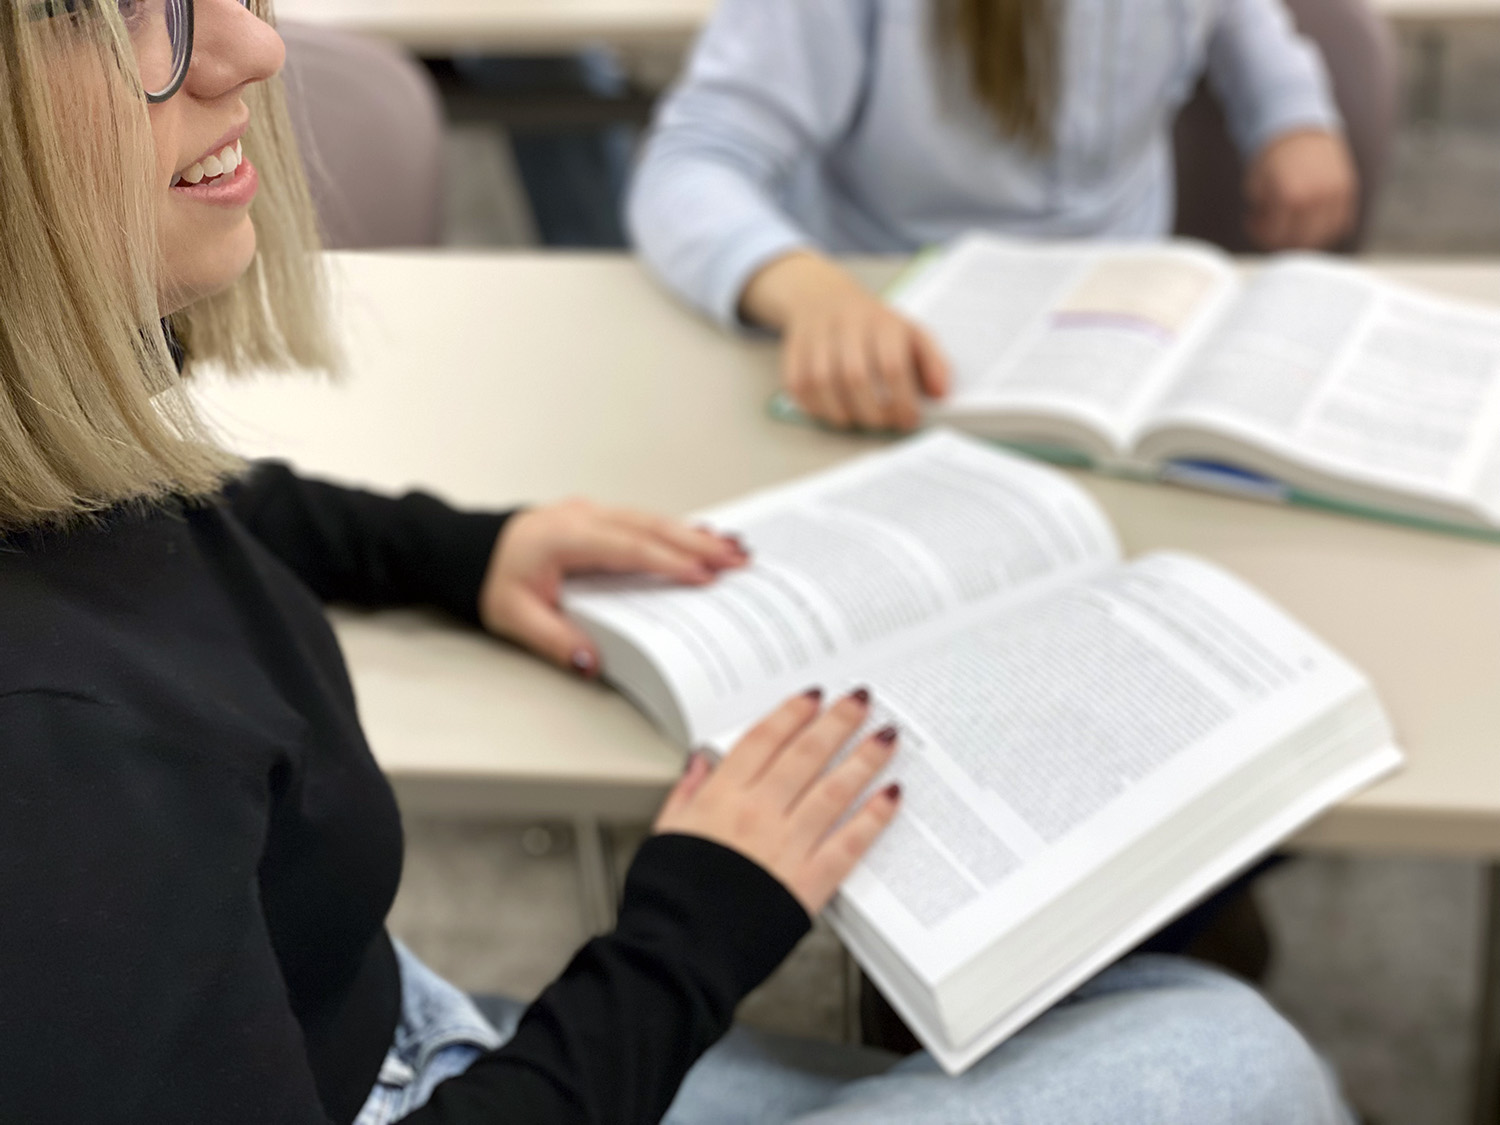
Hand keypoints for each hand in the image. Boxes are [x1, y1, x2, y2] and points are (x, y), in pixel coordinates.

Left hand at [479, 500, 746, 673]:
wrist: (463, 549)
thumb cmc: (489, 578)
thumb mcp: (513, 617)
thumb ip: (554, 639)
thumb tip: (591, 662)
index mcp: (567, 538)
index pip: (629, 548)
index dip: (669, 562)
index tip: (703, 576)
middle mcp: (584, 518)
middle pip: (651, 527)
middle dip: (698, 544)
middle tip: (737, 561)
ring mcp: (591, 513)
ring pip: (651, 519)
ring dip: (692, 534)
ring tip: (732, 549)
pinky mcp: (594, 518)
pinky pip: (642, 521)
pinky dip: (673, 530)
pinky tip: (698, 538)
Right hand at [654, 688, 902, 914]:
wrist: (679, 954)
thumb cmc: (668, 901)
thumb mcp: (665, 835)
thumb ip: (686, 794)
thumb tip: (700, 762)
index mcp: (721, 798)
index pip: (763, 740)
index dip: (791, 713)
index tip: (812, 698)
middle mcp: (758, 813)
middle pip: (806, 754)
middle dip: (838, 721)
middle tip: (860, 701)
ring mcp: (787, 845)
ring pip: (834, 788)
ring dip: (864, 757)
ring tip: (886, 736)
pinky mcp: (810, 881)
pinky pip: (850, 841)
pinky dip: (874, 816)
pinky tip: (891, 796)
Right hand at [740, 252, 949, 431]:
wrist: (823, 296)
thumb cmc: (873, 324)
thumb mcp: (910, 332)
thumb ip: (932, 362)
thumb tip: (940, 393)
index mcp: (881, 321)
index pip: (891, 364)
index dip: (902, 399)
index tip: (909, 419)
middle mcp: (846, 325)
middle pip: (855, 377)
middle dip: (873, 412)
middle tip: (885, 424)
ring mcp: (815, 337)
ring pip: (822, 383)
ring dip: (842, 413)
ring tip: (859, 420)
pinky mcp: (793, 351)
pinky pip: (798, 385)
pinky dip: (815, 407)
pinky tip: (833, 411)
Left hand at [1244, 129, 1357, 250]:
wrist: (1299, 128)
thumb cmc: (1272, 159)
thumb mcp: (1255, 185)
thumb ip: (1261, 214)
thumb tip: (1267, 236)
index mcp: (1290, 196)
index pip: (1276, 237)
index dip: (1259, 234)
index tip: (1252, 221)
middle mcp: (1317, 197)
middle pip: (1300, 242)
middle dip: (1280, 239)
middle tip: (1269, 225)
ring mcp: (1336, 195)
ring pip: (1323, 237)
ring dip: (1304, 237)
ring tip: (1289, 221)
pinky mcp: (1348, 191)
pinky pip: (1342, 224)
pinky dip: (1326, 229)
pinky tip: (1308, 219)